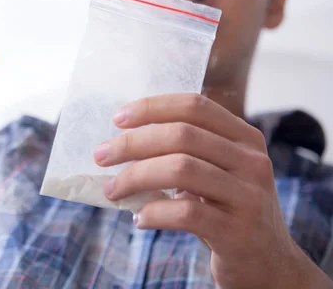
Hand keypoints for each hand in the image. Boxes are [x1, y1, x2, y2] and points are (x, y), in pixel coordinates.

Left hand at [94, 93, 326, 288]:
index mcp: (245, 138)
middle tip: (101, 155)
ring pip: (180, 169)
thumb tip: (123, 140)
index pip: (195, 106)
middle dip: (132, 143)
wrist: (269, 263)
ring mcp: (248, 196)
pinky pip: (185, 213)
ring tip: (112, 190)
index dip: (152, 108)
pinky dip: (153, 212)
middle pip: (181, 135)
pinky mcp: (238, 232)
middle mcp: (252, 162)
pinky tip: (139, 219)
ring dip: (135, 177)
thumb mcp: (218, 172)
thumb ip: (187, 152)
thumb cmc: (228, 210)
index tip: (117, 119)